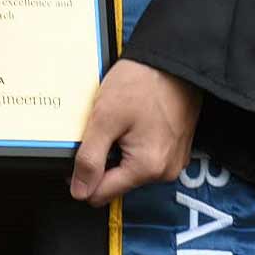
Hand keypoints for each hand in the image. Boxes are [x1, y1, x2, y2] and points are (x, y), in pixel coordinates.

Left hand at [69, 60, 202, 206]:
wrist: (175, 60)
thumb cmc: (143, 82)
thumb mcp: (105, 118)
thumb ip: (89, 159)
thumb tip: (79, 191)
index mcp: (147, 168)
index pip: (101, 194)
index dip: (81, 176)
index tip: (78, 151)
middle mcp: (164, 171)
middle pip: (116, 181)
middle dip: (103, 157)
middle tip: (103, 126)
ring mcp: (172, 160)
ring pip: (129, 167)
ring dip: (118, 148)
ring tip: (120, 119)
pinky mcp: (175, 148)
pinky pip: (145, 155)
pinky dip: (134, 141)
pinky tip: (133, 119)